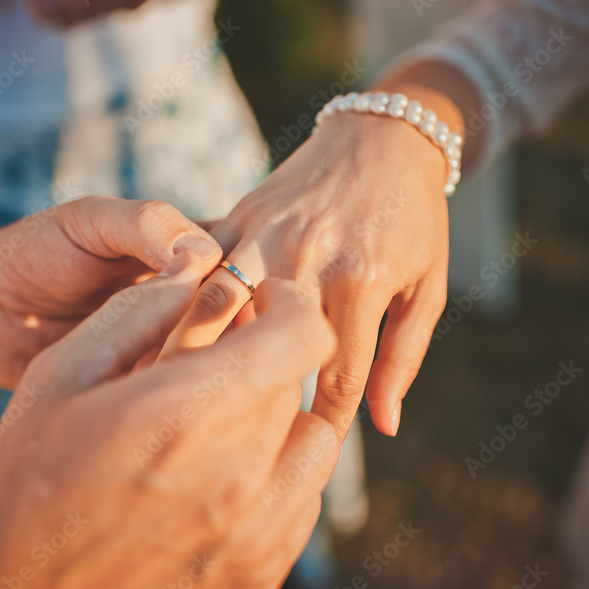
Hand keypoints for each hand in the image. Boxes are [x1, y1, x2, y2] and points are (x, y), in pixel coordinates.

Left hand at [0, 196, 221, 387]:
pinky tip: (161, 387)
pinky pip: (181, 387)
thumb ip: (148, 225)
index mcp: (187, 250)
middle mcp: (190, 298)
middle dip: (228, 323)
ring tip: (172, 358)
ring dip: (203, 358)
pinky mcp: (151, 383)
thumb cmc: (33, 253)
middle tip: (193, 330)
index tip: (231, 289)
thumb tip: (209, 254)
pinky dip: (177, 387)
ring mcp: (173, 344)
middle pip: (239, 313)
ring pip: (216, 353)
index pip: (242, 259)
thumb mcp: (90, 221)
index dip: (246, 274)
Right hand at [0, 251, 338, 588]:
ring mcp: (258, 533)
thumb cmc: (29, 478)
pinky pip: (305, 497)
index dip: (287, 301)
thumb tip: (204, 273)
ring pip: (313, 439)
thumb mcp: (62, 372)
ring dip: (278, 414)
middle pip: (298, 382)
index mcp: (189, 414)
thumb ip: (141, 311)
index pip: (304, 333)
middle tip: (209, 364)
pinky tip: (220, 474)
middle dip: (264, 355)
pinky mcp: (262, 570)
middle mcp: (241, 476)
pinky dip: (277, 472)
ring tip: (217, 420)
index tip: (256, 301)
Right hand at [158, 107, 457, 437]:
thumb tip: (384, 428)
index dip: (326, 426)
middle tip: (232, 439)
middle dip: (244, 398)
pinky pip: (198, 263)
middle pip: (258, 345)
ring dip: (196, 354)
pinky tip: (164, 337)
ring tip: (180, 398)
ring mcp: (267, 232)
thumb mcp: (424, 289)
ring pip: (214, 306)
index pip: (335, 378)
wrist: (384, 136)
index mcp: (361, 280)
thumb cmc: (412, 220)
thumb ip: (402, 359)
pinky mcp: (241, 213)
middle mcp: (309, 256)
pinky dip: (180, 301)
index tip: (310, 452)